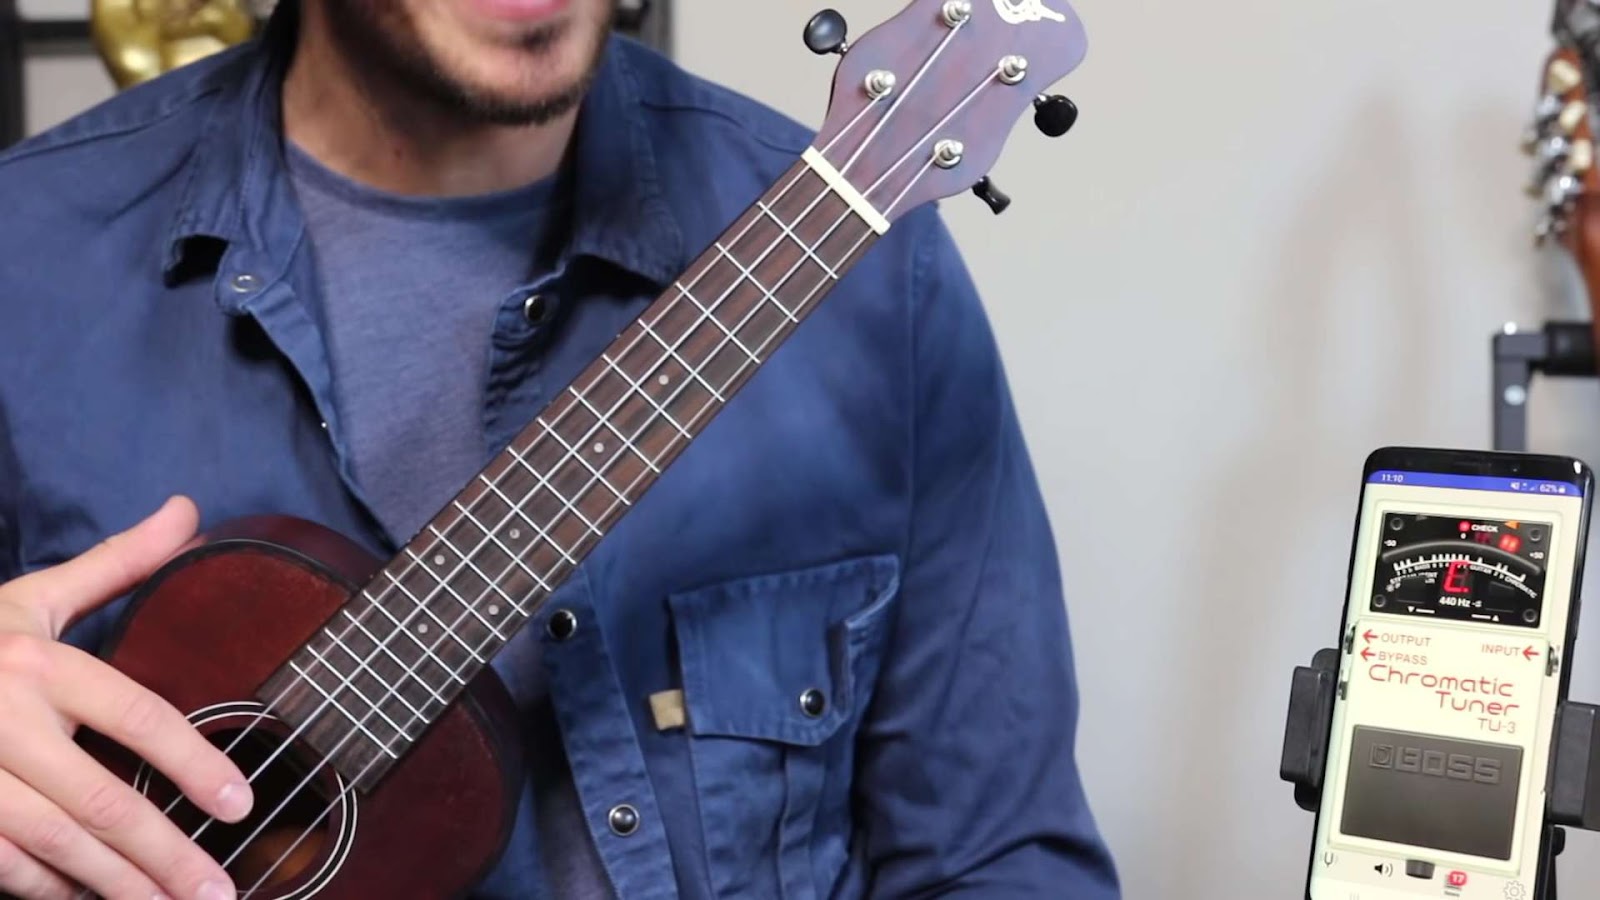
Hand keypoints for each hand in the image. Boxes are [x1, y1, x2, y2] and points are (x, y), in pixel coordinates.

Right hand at [0, 497, 252, 898]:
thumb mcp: (34, 597)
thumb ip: (117, 563)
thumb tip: (189, 510)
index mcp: (39, 666)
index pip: (136, 717)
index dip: (193, 763)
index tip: (239, 805)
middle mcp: (4, 724)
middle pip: (103, 802)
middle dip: (166, 855)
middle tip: (221, 891)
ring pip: (57, 847)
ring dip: (120, 887)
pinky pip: (6, 868)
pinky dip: (52, 891)